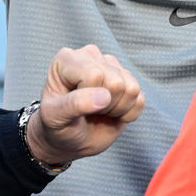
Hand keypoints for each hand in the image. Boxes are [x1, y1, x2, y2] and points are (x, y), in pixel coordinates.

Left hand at [25, 44, 144, 165]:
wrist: (69, 139)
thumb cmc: (57, 126)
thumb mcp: (54, 118)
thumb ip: (73, 105)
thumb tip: (104, 96)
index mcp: (67, 59)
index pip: (95, 74)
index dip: (89, 98)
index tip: (74, 108)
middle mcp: (91, 56)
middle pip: (116, 81)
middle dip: (104, 106)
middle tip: (88, 111)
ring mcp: (111, 65)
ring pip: (132, 89)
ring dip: (117, 110)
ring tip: (99, 111)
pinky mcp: (127, 79)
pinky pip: (141, 99)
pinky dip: (128, 114)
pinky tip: (111, 112)